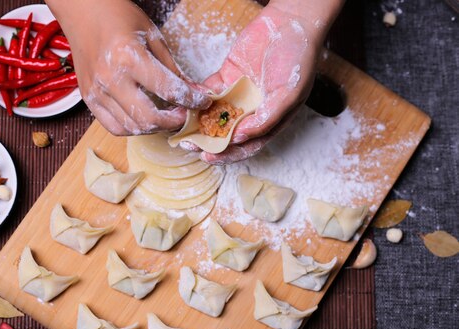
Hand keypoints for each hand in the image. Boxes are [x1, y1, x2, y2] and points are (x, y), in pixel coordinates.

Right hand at [47, 0, 210, 135]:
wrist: (83, 12)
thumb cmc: (117, 16)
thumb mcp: (152, 35)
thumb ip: (172, 68)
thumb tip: (191, 91)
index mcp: (129, 57)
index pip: (168, 90)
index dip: (191, 100)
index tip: (202, 102)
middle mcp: (110, 79)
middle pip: (148, 118)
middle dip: (173, 122)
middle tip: (184, 115)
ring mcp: (96, 92)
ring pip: (131, 128)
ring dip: (154, 127)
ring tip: (165, 117)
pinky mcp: (88, 99)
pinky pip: (113, 126)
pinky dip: (132, 128)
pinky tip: (144, 118)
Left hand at [195, 3, 335, 163]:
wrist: (291, 22)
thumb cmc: (298, 59)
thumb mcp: (289, 94)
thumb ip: (267, 118)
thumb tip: (241, 138)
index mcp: (270, 120)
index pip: (246, 145)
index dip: (227, 154)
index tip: (208, 156)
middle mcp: (252, 111)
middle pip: (226, 134)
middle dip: (207, 141)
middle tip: (189, 143)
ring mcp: (238, 95)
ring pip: (213, 115)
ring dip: (198, 121)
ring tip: (181, 124)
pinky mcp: (227, 78)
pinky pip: (208, 92)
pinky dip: (196, 96)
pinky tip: (185, 100)